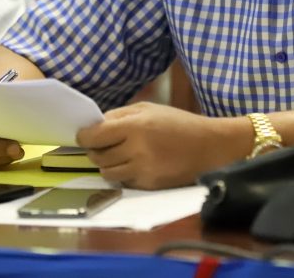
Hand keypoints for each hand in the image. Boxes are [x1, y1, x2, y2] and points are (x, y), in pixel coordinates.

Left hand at [77, 102, 231, 189]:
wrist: (209, 147)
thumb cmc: (178, 123)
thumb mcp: (149, 109)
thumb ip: (119, 116)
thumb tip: (93, 125)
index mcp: (135, 127)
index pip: (94, 136)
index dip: (84, 136)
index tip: (83, 135)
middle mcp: (136, 150)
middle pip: (97, 155)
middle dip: (96, 149)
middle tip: (104, 144)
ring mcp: (142, 170)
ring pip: (107, 172)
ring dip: (108, 163)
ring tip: (121, 154)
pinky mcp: (149, 185)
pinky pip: (123, 181)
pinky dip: (124, 173)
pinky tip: (136, 164)